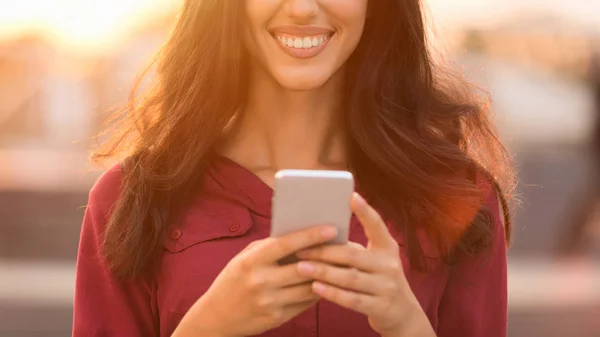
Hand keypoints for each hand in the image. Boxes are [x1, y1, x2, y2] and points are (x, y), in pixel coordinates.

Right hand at [173, 225, 337, 336]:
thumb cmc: (233, 280)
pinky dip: (317, 292)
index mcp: (252, 261)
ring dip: (327, 276)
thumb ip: (269, 247)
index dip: (310, 235)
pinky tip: (326, 283)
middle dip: (327, 257)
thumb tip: (300, 235)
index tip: (331, 228)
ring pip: (309, 287)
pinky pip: (305, 303)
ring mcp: (270, 302)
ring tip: (342, 265)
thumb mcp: (244, 258)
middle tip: (346, 248)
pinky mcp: (277, 318)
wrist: (216, 317)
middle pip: (304, 268)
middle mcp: (261, 282)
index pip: (286, 245)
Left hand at [295, 193, 430, 335]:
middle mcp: (390, 265)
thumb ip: (354, 249)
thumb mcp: (375, 260)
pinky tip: (315, 287)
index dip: (365, 211)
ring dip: (323, 272)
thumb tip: (318, 235)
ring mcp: (387, 287)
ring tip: (301, 267)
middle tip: (301, 248)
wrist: (402, 312)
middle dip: (324, 251)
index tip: (351, 196)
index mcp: (388, 248)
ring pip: (350, 277)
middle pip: (353, 255)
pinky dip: (332, 293)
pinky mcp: (380, 307)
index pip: (377, 226)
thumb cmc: (378, 278)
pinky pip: (351, 299)